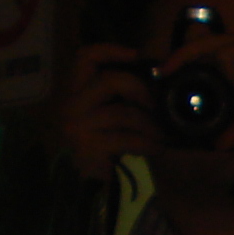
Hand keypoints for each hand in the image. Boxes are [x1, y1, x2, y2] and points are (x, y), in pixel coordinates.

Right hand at [56, 43, 154, 181]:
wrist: (91, 184)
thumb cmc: (107, 145)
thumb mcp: (113, 112)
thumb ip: (124, 93)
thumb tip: (158, 75)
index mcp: (76, 91)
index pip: (85, 57)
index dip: (110, 50)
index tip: (136, 54)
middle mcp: (71, 105)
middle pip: (109, 80)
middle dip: (140, 90)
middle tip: (156, 105)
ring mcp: (77, 126)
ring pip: (121, 112)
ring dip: (149, 124)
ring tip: (163, 135)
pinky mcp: (89, 147)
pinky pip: (126, 138)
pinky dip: (147, 143)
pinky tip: (157, 149)